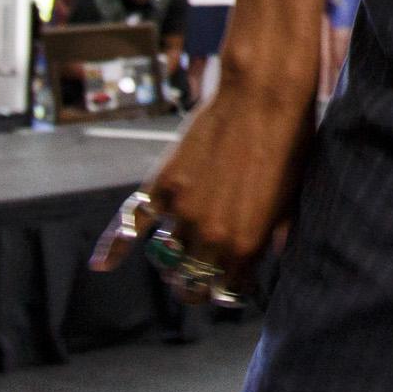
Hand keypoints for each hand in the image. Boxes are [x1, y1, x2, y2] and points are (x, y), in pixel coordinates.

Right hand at [92, 72, 313, 298]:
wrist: (262, 98)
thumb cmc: (287, 146)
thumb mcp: (289, 199)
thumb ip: (275, 234)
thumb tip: (271, 254)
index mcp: (245, 247)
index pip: (222, 293)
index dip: (224, 290)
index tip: (227, 283)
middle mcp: (210, 237)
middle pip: (188, 283)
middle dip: (194, 282)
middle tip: (200, 273)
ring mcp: (182, 212)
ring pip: (165, 256)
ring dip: (172, 257)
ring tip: (181, 249)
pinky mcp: (162, 186)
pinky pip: (132, 225)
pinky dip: (115, 245)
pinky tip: (103, 264)